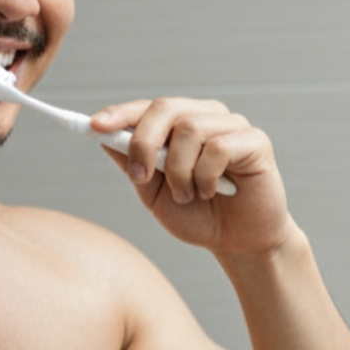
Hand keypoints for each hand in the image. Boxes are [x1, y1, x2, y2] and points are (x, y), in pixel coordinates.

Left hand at [90, 97, 292, 256]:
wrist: (237, 242)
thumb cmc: (197, 215)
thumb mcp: (153, 193)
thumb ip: (132, 164)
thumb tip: (102, 137)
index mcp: (179, 125)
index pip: (146, 108)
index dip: (119, 114)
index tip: (94, 126)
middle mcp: (205, 117)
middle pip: (165, 108)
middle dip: (143, 143)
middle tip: (141, 177)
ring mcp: (232, 126)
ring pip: (189, 130)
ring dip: (179, 171)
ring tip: (186, 195)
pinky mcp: (255, 141)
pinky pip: (218, 147)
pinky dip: (205, 176)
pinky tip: (211, 191)